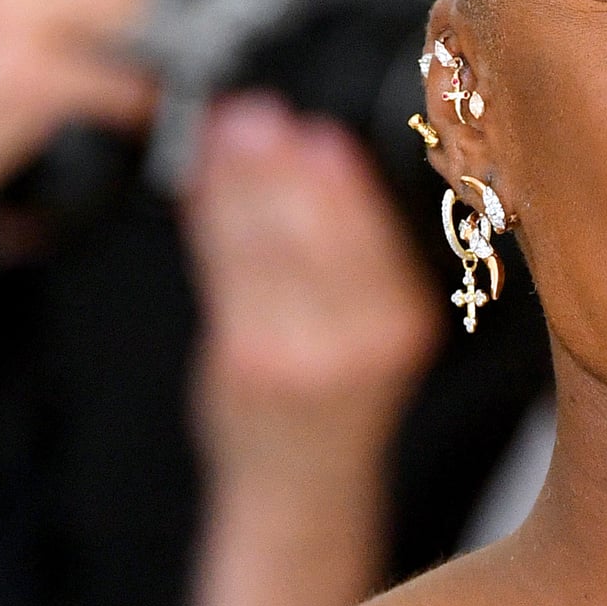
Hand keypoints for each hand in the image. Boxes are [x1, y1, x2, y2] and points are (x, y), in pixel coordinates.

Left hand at [184, 93, 438, 423]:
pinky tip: (203, 181)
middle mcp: (363, 340)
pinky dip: (213, 217)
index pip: (367, 231)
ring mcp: (304, 354)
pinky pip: (227, 273)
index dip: (334, 175)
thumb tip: (316, 149)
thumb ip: (350, 253)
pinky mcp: (249, 363)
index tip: (310, 126)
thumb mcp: (371, 332)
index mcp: (403, 321)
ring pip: (269, 244)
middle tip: (256, 112)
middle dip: (281, 162)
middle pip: (317, 229)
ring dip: (242, 177)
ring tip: (228, 129)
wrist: (298, 493)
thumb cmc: (330, 406)